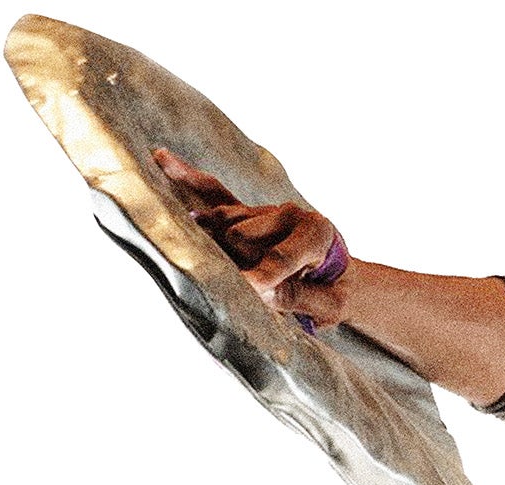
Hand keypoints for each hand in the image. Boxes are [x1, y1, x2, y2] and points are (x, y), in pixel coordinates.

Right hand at [152, 147, 349, 328]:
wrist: (341, 280)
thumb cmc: (336, 295)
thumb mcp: (330, 306)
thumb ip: (298, 298)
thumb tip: (258, 289)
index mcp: (318, 232)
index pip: (279, 256)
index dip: (260, 277)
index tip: (245, 289)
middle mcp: (291, 214)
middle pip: (242, 238)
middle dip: (238, 265)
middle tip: (250, 289)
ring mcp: (266, 210)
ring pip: (224, 224)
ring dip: (217, 247)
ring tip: (220, 266)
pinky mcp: (247, 214)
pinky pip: (214, 194)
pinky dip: (188, 178)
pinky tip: (162, 158)